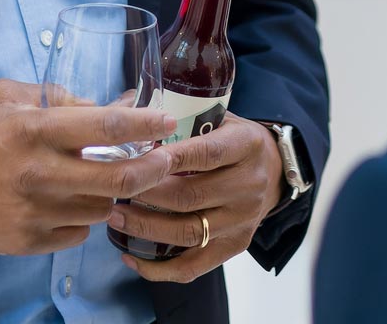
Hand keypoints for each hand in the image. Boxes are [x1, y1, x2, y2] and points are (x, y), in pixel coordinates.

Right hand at [0, 80, 175, 256]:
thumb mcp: (6, 96)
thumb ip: (59, 97)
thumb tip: (109, 105)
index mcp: (34, 130)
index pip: (107, 128)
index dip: (146, 125)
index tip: (168, 122)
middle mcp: (39, 173)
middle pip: (119, 177)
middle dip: (154, 168)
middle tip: (165, 159)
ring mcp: (35, 212)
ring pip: (103, 207)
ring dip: (115, 191)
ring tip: (111, 176)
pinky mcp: (28, 242)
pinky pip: (78, 231)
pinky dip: (85, 215)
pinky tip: (73, 199)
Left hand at [109, 114, 282, 283]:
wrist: (273, 169)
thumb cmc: (232, 139)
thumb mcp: (220, 117)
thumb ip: (183, 119)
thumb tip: (128, 117)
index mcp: (246, 145)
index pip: (208, 153)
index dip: (172, 158)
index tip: (138, 159)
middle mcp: (249, 185)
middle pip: (192, 197)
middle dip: (147, 194)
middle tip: (113, 187)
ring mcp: (243, 220)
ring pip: (188, 233)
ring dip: (146, 228)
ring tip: (115, 217)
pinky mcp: (234, 246)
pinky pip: (193, 267)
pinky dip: (159, 269)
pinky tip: (131, 257)